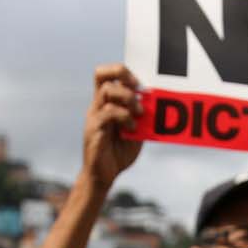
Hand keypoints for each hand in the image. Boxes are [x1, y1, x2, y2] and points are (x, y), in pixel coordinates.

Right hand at [83, 64, 143, 187]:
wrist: (103, 176)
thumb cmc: (118, 154)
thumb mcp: (136, 132)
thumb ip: (141, 117)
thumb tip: (153, 102)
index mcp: (105, 104)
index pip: (105, 75)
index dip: (121, 71)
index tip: (139, 83)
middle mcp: (97, 106)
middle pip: (101, 74)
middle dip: (123, 75)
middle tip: (138, 89)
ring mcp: (94, 116)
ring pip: (107, 91)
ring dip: (128, 99)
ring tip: (138, 113)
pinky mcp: (94, 129)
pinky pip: (108, 113)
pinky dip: (124, 117)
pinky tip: (132, 128)